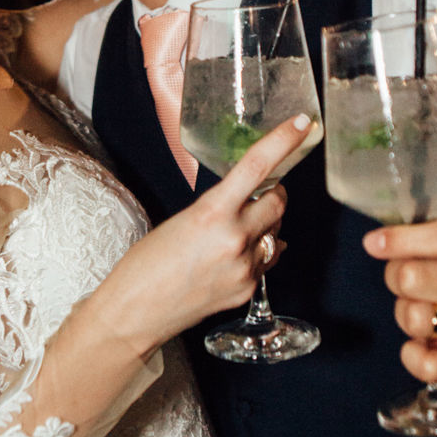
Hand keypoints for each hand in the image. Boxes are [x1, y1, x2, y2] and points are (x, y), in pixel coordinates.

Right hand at [107, 115, 307, 351]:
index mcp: (211, 214)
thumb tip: (251, 205)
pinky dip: (259, 251)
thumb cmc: (145, 264)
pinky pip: (267, 260)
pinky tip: (235, 254)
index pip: (256, 166)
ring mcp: (245, 268)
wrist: (134, 312)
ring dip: (265, 223)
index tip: (302, 123)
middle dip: (274, 192)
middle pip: (278, 202)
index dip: (283, 140)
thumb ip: (219, 210)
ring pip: (276, 232)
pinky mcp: (248, 290)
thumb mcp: (181, 222)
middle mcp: (235, 240)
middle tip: (261, 191)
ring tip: (234, 231)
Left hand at [361, 177, 436, 381]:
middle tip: (408, 269)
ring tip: (426, 301)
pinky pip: (419, 363)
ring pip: (410, 318)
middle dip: (398, 272)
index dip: (402, 239)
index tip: (373, 240)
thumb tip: (436, 138)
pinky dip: (413, 351)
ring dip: (406, 309)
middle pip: (411, 280)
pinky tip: (428, 337)